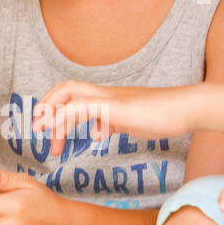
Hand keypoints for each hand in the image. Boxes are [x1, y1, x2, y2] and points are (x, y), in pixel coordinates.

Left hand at [32, 80, 193, 155]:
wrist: (186, 109)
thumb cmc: (164, 116)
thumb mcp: (131, 123)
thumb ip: (111, 124)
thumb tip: (96, 130)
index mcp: (108, 97)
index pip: (73, 93)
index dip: (55, 106)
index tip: (46, 128)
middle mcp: (105, 93)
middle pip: (65, 87)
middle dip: (46, 106)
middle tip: (37, 130)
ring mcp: (110, 97)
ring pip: (70, 94)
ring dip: (52, 115)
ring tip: (44, 137)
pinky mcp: (116, 106)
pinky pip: (82, 107)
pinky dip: (65, 118)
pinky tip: (61, 134)